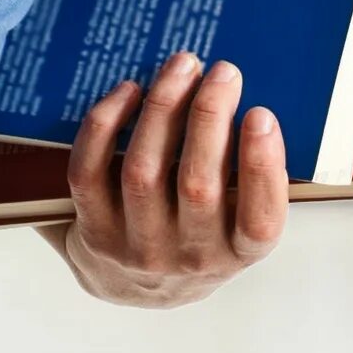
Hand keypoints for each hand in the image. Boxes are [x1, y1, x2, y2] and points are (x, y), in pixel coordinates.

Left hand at [46, 49, 287, 307]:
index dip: (261, 168)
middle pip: (196, 184)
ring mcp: (136, 248)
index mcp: (237, 253)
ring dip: (163, 108)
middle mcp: (189, 257)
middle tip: (223, 71)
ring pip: (144, 171)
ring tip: (182, 66)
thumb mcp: (235, 222)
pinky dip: (107, 125)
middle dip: (209, 116)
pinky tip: (128, 91)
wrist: (133, 285)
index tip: (261, 114)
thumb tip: (243, 98)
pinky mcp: (93, 232)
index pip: (258, 221)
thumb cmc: (195, 235)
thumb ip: (247, 176)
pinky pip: (91, 171)